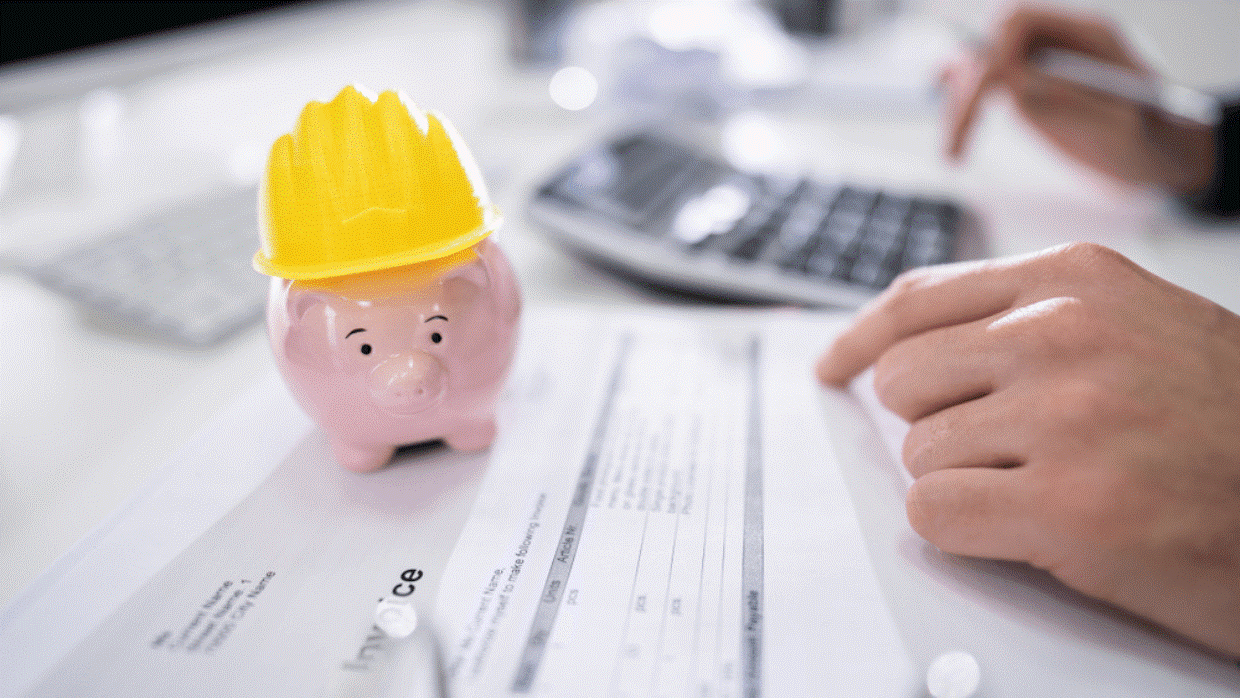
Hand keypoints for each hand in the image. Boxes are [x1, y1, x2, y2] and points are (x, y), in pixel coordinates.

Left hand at [817, 242, 1239, 656]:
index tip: (832, 366)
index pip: (917, 299)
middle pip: (902, 378)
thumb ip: (1033, 322)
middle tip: (999, 449)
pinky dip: (967, 531)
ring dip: (967, 481)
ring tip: (1049, 488)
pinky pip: (935, 514)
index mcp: (1076, 280)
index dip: (861, 340)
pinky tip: (1035, 528)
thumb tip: (916, 347)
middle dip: (935, 423)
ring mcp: (1064, 416)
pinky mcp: (1067, 506)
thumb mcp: (1139, 327)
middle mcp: (1062, 333)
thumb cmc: (1229, 422)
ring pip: (918, 452)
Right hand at [944, 3, 1214, 194]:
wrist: (1167, 155)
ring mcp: (1042, 67)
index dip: (994, 52)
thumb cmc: (1158, 139)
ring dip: (960, 105)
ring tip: (954, 150)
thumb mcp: (1124, 125)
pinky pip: (985, 87)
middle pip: (990, 47)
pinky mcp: (1031, 91)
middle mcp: (1059, 45)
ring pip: (980, 70)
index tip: (989, 93)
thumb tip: (1012, 85)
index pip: (1019, 22)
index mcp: (1089, 35)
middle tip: (960, 136)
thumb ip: (1070, 101)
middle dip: (969, 89)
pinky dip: (964, 105)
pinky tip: (953, 123)